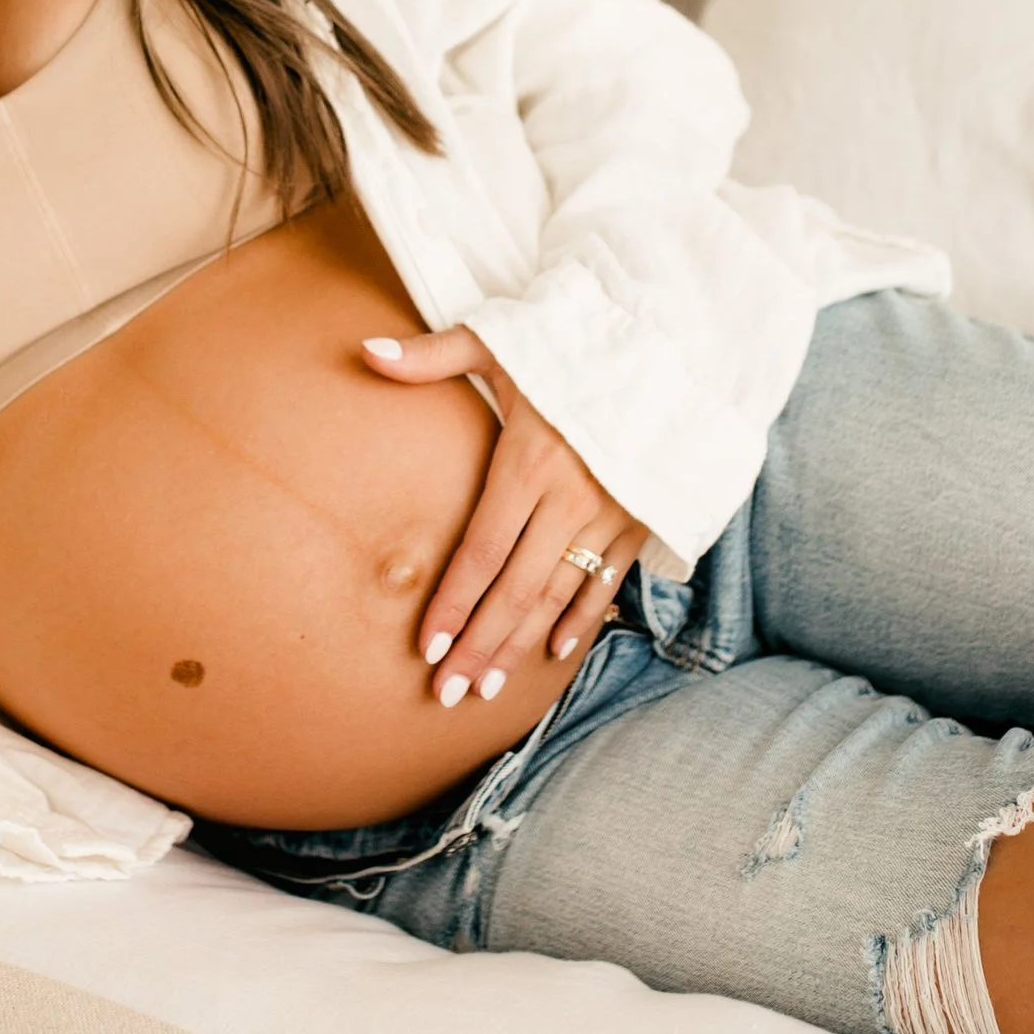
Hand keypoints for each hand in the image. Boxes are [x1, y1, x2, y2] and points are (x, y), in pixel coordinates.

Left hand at [360, 327, 642, 707]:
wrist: (671, 339)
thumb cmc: (573, 340)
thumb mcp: (502, 339)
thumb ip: (432, 355)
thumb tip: (363, 351)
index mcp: (529, 462)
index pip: (480, 554)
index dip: (452, 605)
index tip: (424, 648)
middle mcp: (571, 497)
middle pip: (514, 590)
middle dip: (478, 645)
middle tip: (446, 693)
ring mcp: (611, 512)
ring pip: (557, 595)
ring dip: (520, 644)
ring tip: (487, 686)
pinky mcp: (642, 517)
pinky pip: (608, 582)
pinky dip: (582, 618)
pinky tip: (554, 651)